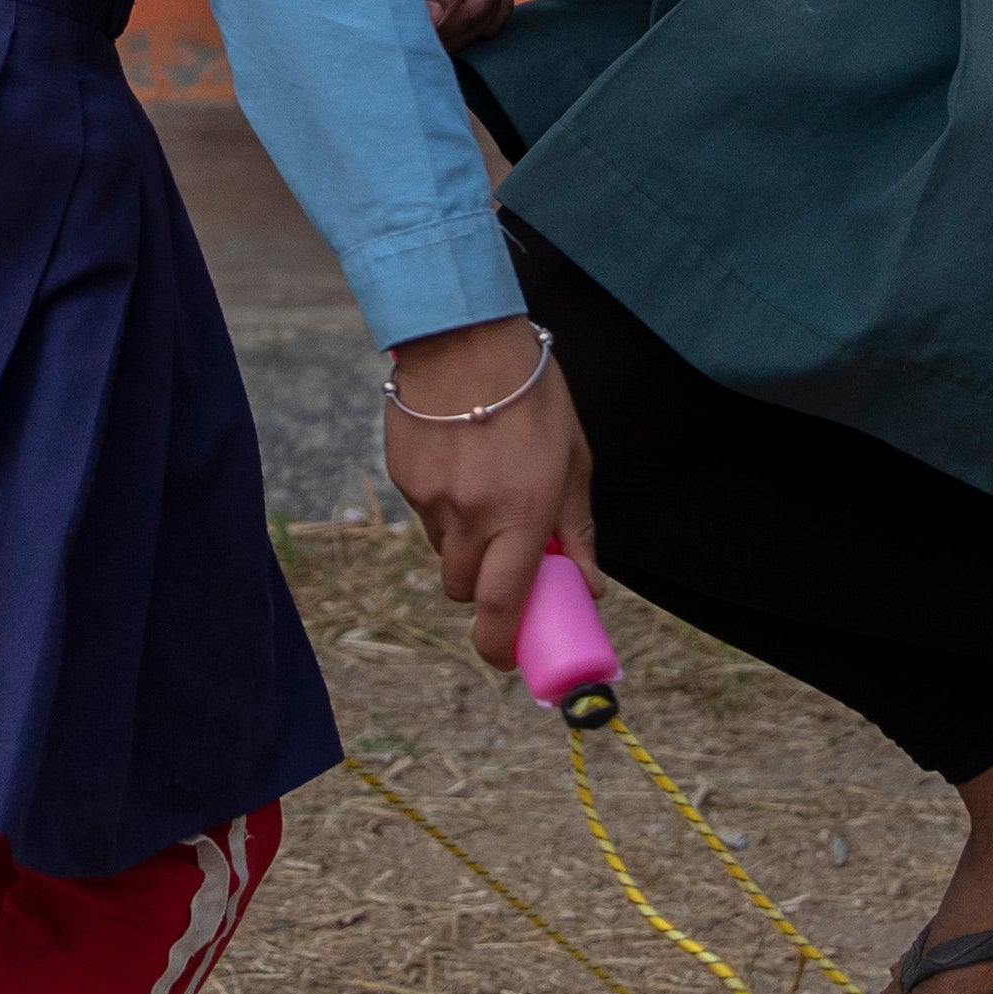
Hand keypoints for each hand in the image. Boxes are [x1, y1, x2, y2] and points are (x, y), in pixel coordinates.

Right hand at [381, 316, 596, 673]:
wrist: (464, 336)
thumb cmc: (533, 395)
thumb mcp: (574, 460)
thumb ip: (578, 529)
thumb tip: (589, 585)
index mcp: (523, 514)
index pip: (501, 604)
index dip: (500, 644)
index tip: (507, 657)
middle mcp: (473, 515)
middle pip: (463, 589)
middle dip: (481, 587)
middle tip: (501, 559)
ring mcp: (432, 498)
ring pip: (441, 553)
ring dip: (463, 544)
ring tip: (483, 490)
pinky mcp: (403, 478)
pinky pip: (424, 515)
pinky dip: (442, 506)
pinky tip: (459, 462)